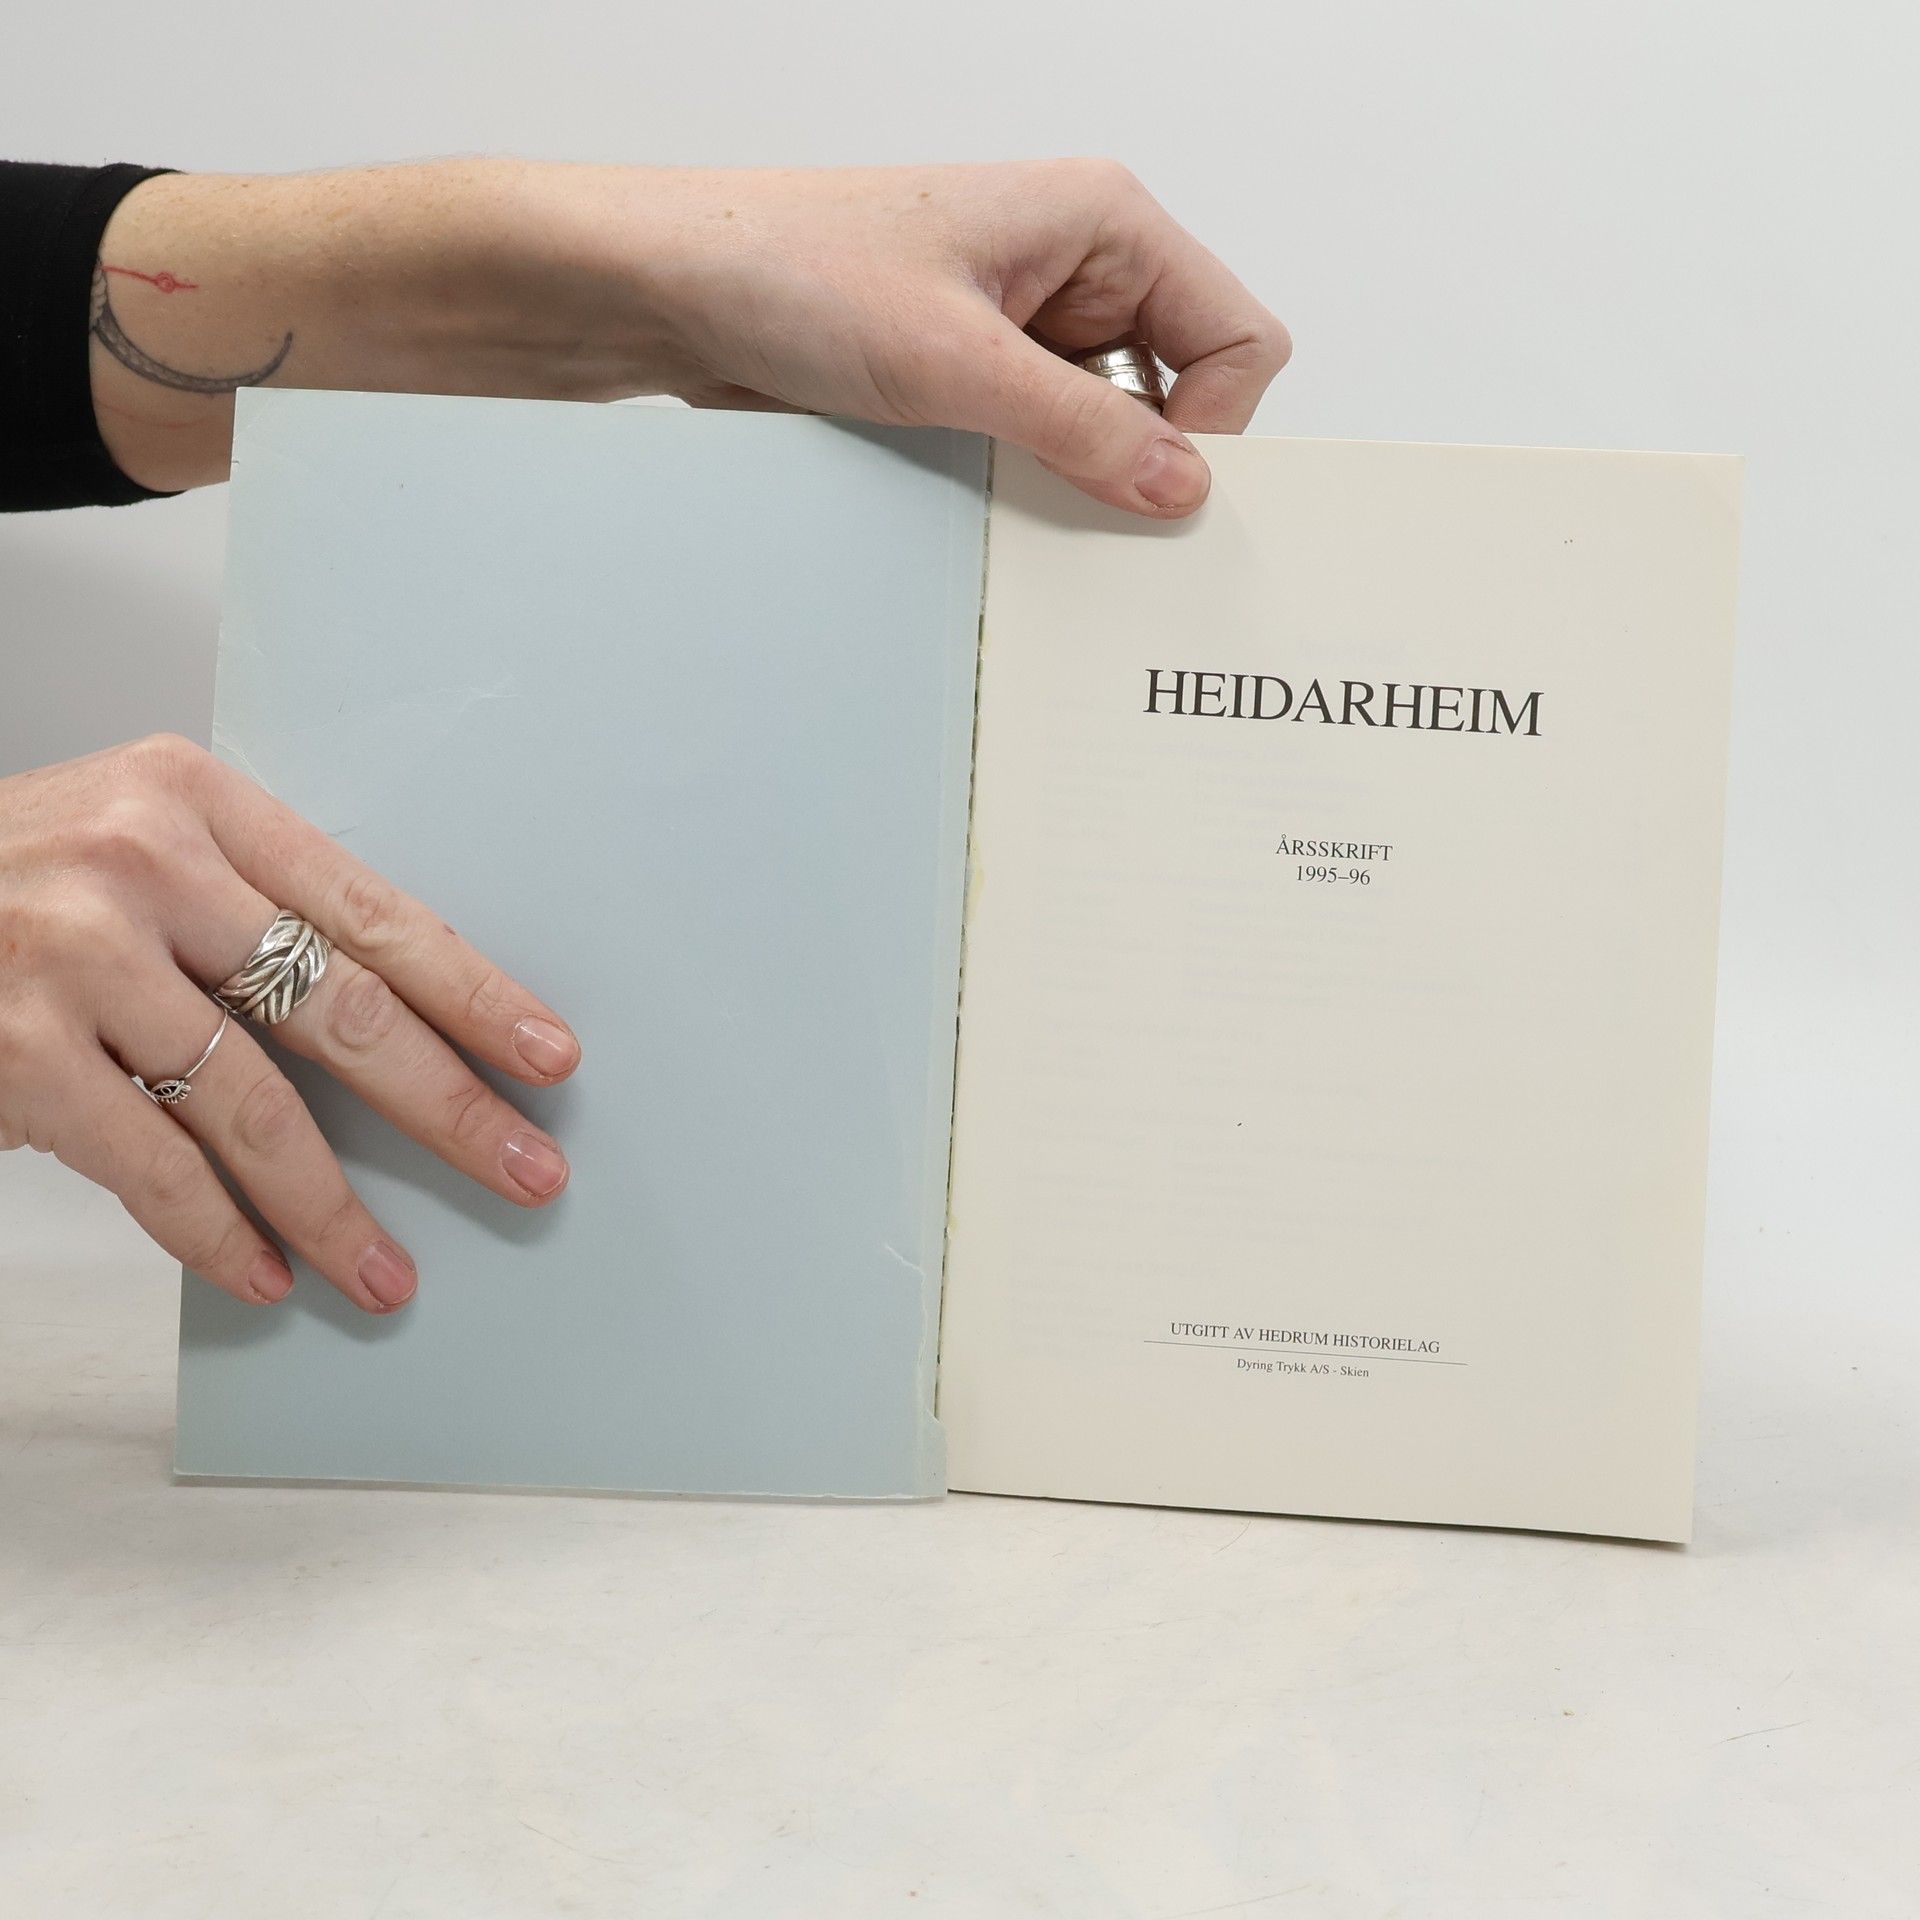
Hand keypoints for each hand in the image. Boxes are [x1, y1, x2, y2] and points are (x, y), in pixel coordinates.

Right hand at [0, 735, 578, 1311]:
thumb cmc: (10, 883)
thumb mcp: (133, 848)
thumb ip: (246, 907)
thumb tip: (399, 1028)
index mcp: (196, 797)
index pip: (372, 909)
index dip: (473, 992)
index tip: (546, 1056)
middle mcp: (142, 861)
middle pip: (340, 1007)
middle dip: (446, 1105)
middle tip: (526, 1169)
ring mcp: (72, 953)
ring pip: (252, 1106)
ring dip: (331, 1207)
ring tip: (387, 1273)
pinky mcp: (14, 1047)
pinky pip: (150, 1163)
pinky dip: (214, 1230)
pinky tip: (266, 1273)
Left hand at [568, 158, 1292, 516]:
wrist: (672, 288)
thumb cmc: (792, 266)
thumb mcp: (952, 360)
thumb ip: (1081, 428)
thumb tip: (1182, 489)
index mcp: (1102, 221)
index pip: (1238, 339)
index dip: (1213, 426)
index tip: (1153, 490)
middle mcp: (1079, 266)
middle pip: (1186, 389)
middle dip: (1145, 458)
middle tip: (1083, 507)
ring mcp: (1029, 323)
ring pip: (1113, 426)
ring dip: (1076, 471)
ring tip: (1003, 479)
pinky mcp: (980, 370)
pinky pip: (1047, 441)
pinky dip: (1030, 476)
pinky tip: (977, 482)